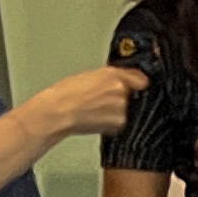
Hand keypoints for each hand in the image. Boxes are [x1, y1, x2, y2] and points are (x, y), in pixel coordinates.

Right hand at [24, 64, 146, 145]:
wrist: (58, 112)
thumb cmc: (65, 94)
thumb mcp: (88, 76)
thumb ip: (110, 77)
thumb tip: (125, 80)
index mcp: (112, 74)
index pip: (139, 78)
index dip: (137, 83)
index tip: (138, 86)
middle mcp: (120, 89)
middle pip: (130, 95)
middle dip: (120, 99)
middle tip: (100, 102)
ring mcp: (121, 107)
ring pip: (125, 110)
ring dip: (115, 112)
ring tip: (95, 110)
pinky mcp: (119, 122)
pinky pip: (120, 122)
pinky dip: (111, 122)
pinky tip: (96, 118)